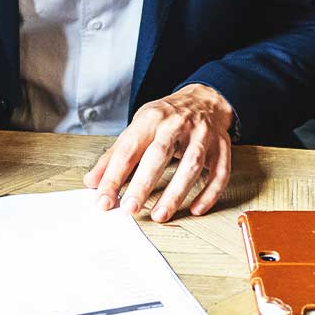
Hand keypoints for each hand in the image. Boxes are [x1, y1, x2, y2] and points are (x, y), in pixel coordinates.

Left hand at [83, 84, 232, 222]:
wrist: (203, 99)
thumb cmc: (165, 118)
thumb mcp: (137, 128)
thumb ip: (115, 156)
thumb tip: (92, 182)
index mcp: (152, 118)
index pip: (129, 149)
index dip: (114, 176)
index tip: (104, 200)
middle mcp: (178, 124)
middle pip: (159, 154)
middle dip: (143, 183)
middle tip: (130, 208)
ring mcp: (203, 135)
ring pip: (192, 165)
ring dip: (176, 193)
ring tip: (159, 215)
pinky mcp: (222, 147)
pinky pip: (220, 172)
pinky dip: (210, 193)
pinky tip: (196, 209)